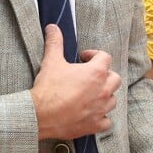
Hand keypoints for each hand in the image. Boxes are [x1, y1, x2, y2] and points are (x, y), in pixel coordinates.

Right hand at [31, 24, 121, 140]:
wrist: (38, 116)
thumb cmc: (48, 88)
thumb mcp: (52, 61)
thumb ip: (55, 42)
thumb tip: (52, 27)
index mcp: (97, 72)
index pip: (105, 57)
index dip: (94, 55)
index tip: (83, 58)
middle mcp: (103, 89)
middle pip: (114, 77)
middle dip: (104, 75)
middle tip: (90, 76)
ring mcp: (100, 108)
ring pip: (112, 99)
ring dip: (105, 95)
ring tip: (92, 94)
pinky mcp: (94, 124)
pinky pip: (107, 121)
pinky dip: (102, 117)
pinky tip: (92, 114)